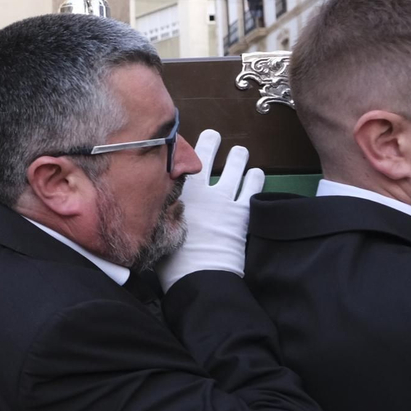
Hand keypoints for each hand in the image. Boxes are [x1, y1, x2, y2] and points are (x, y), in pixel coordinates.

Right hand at [156, 129, 265, 291]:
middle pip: (207, 155)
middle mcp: (202, 189)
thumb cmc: (173, 259)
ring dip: (238, 157)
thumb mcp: (158, 229)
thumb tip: (153, 207)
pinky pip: (253, 189)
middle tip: (213, 136)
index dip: (182, 149)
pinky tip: (257, 173)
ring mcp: (225, 199)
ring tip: (240, 151)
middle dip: (211, 143)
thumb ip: (160, 212)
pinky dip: (255, 179)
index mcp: (179, 192)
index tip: (182, 142)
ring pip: (235, 167)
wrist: (199, 274)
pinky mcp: (243, 212)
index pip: (180, 161)